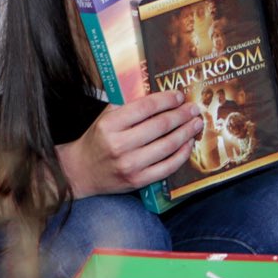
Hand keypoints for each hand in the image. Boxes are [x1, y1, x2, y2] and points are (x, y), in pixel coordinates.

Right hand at [57, 91, 202, 195]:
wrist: (81, 171)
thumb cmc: (97, 140)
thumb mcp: (106, 117)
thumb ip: (128, 106)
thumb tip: (159, 96)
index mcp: (110, 125)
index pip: (145, 107)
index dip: (166, 100)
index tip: (179, 96)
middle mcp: (120, 145)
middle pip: (160, 126)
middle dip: (182, 115)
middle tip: (194, 108)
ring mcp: (130, 165)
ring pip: (167, 146)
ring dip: (186, 133)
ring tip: (196, 124)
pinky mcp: (138, 181)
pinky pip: (167, 167)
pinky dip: (182, 154)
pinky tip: (188, 144)